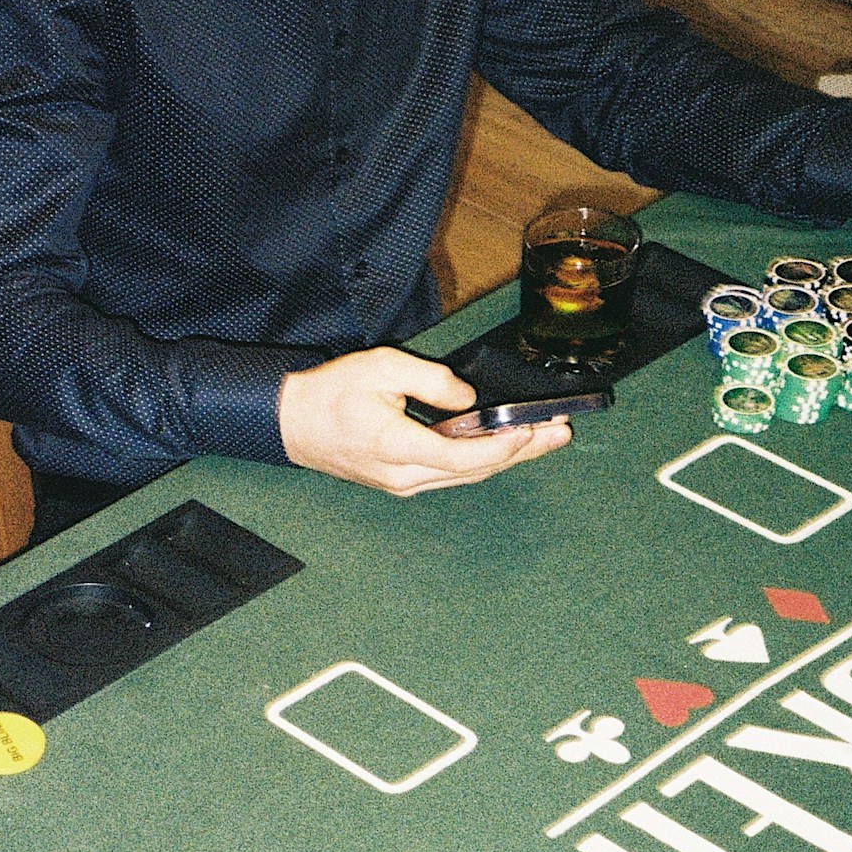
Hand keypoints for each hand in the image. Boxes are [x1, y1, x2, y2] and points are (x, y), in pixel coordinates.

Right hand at [278, 348, 570, 495]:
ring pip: (466, 476)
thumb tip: (468, 398)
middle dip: (521, 452)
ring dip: (506, 458)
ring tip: (543, 439)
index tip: (532, 428)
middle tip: (560, 434)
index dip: (503, 446)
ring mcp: (402, 484)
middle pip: (475, 472)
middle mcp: (404, 476)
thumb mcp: (382, 368)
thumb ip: (432, 381)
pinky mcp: (401, 481)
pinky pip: (451, 474)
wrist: (291, 423)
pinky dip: (481, 460)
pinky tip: (503, 446)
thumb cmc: (330, 394)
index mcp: (398, 448)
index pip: (464, 456)